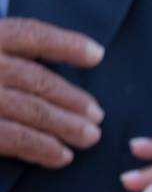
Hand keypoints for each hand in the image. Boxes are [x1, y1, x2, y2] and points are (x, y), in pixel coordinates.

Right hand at [0, 18, 104, 166]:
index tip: (98, 55)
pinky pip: (15, 138)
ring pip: (32, 110)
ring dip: (67, 126)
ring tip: (91, 137)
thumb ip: (11, 53)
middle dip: (73, 98)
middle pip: (37, 79)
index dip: (66, 44)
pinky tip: (62, 156)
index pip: (30, 35)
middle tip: (98, 115)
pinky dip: (43, 148)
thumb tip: (83, 56)